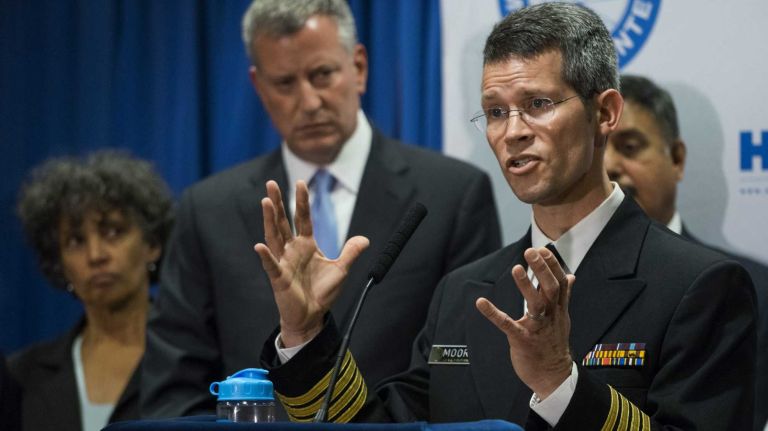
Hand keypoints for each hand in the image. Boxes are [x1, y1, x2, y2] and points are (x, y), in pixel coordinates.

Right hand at [254, 180, 368, 346]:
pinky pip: (271, 265)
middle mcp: (292, 250)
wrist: (312, 317)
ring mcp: (283, 262)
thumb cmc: (321, 293)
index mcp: (306, 245)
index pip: (303, 218)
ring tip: (265, 202)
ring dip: (270, 220)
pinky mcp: (278, 278)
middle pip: (283, 222)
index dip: (302, 201)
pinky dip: (266, 256)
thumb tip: (365, 239)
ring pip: (274, 237)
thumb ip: (351, 253)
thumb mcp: (341, 270)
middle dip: (278, 203)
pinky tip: (259, 246)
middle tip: (272, 183)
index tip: (301, 182)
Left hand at [475, 246, 574, 398]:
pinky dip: (494, 314)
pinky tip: (480, 302)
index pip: (559, 282)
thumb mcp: (563, 318)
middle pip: (550, 289)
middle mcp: (550, 316)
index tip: (542, 248)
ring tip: (516, 268)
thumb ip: (564, 296)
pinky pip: (507, 325)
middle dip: (542, 269)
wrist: (553, 376)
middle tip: (531, 251)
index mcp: (558, 308)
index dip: (552, 265)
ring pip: (535, 304)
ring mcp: (537, 328)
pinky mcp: (523, 340)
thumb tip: (571, 277)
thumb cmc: (554, 343)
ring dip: (525, 286)